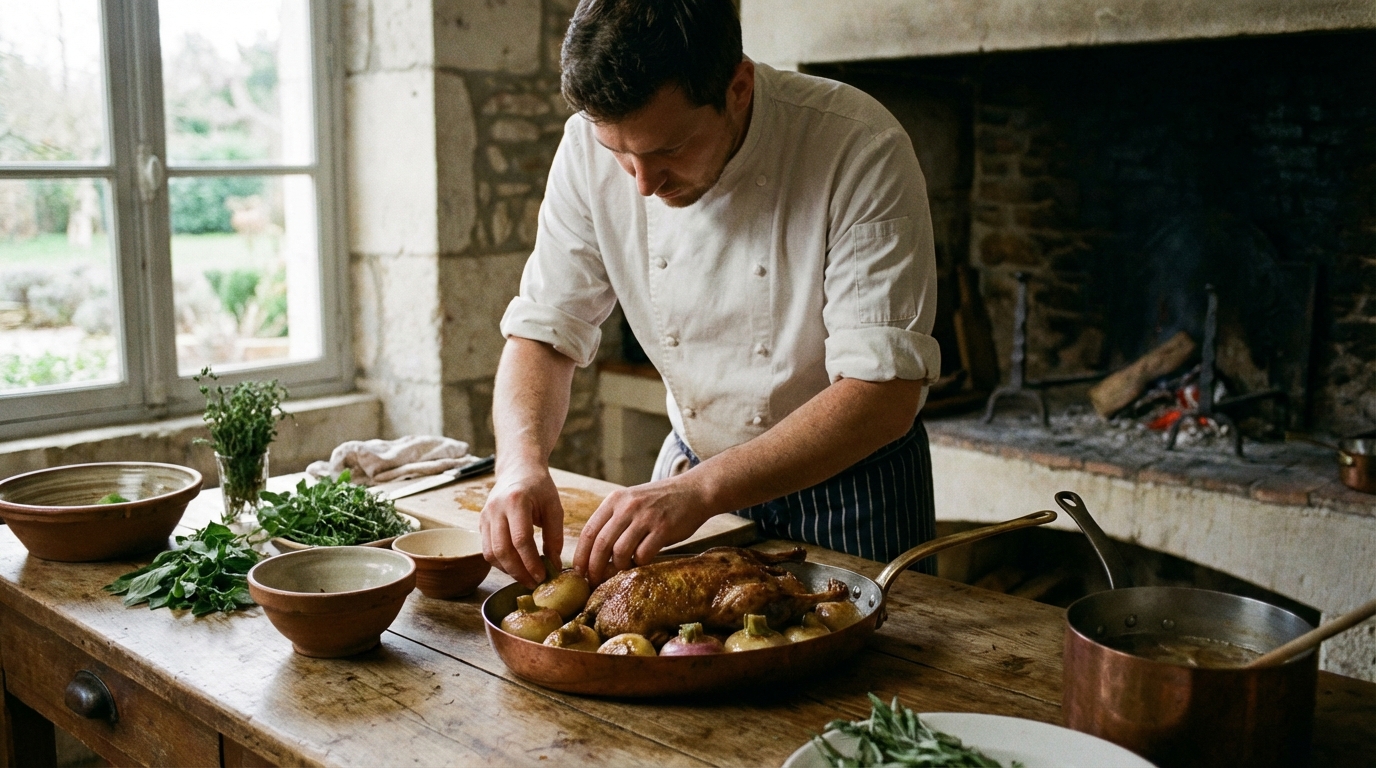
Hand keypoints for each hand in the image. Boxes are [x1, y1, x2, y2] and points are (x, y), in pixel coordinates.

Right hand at [480, 465, 563, 587]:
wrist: (518, 469)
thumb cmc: (539, 487)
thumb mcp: (554, 507)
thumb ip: (555, 536)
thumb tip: (554, 565)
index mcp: (516, 501)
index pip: (520, 539)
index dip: (531, 562)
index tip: (542, 576)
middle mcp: (496, 509)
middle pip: (502, 550)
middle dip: (518, 571)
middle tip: (533, 583)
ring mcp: (485, 516)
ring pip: (491, 553)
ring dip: (508, 570)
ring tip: (526, 578)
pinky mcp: (481, 523)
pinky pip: (487, 550)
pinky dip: (500, 563)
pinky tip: (515, 568)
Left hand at [573, 476, 715, 583]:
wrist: (694, 491)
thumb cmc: (660, 502)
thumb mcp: (631, 502)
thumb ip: (614, 522)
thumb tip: (594, 555)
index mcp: (615, 500)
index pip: (589, 531)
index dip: (581, 555)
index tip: (579, 572)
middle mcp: (627, 507)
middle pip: (601, 544)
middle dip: (594, 567)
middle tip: (594, 581)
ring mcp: (645, 517)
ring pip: (620, 551)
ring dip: (618, 567)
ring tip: (621, 571)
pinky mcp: (662, 528)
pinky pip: (643, 554)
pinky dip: (639, 564)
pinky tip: (641, 562)